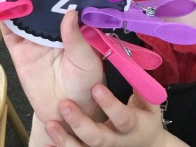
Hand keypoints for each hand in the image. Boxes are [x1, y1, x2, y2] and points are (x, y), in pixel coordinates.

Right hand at [1, 10, 102, 123]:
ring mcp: (36, 42)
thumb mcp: (86, 60)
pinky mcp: (21, 54)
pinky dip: (5, 21)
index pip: (64, 5)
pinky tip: (3, 9)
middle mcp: (53, 32)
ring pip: (26, 18)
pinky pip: (11, 35)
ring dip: (20, 3)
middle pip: (43, 8)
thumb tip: (70, 11)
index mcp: (73, 29)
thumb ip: (76, 37)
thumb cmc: (86, 84)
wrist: (66, 113)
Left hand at [44, 84, 187, 146]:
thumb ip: (138, 82)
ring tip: (50, 124)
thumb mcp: (148, 101)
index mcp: (132, 126)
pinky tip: (46, 143)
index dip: (109, 104)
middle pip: (97, 138)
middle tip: (64, 104)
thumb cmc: (146, 118)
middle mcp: (116, 140)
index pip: (122, 117)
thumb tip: (125, 57)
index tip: (96, 88)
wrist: (149, 146)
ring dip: (64, 139)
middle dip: (80, 123)